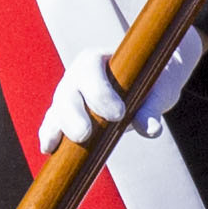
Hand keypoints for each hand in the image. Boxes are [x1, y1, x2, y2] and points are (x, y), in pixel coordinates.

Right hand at [31, 22, 202, 157]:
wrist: (149, 83)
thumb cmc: (154, 81)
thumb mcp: (158, 91)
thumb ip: (153, 107)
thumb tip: (151, 130)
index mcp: (98, 59)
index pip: (91, 69)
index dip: (100, 91)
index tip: (118, 114)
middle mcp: (78, 75)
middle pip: (68, 91)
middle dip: (73, 114)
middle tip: (85, 135)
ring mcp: (69, 95)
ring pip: (58, 108)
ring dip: (57, 127)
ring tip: (56, 145)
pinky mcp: (66, 115)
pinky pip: (53, 123)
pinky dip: (50, 135)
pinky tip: (48, 149)